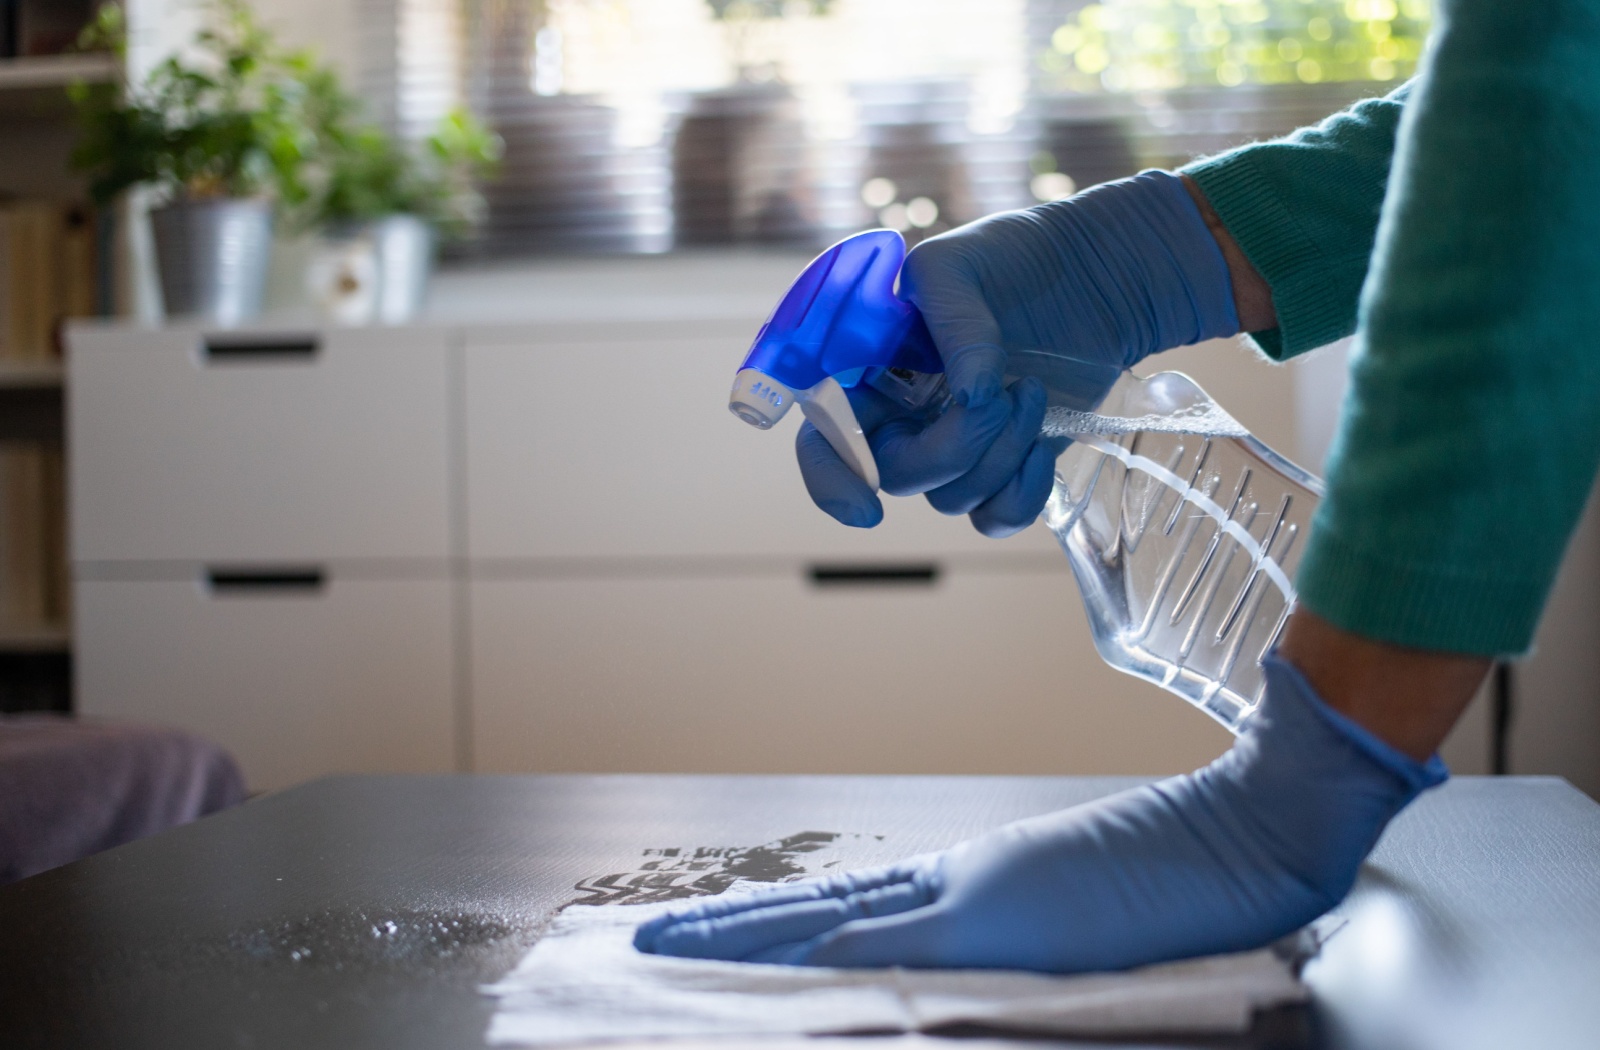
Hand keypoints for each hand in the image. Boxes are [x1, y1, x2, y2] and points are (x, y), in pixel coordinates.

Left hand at [634, 656, 1445, 972]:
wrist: (1241, 831)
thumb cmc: (1181, 877)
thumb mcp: (1087, 917)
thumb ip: (1024, 937)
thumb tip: (965, 973)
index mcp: (969, 881)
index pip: (845, 906)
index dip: (774, 921)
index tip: (713, 933)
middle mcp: (951, 879)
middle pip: (814, 905)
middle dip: (726, 926)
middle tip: (646, 938)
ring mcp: (969, 894)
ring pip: (827, 919)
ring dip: (743, 936)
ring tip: (668, 947)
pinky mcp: (994, 916)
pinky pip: (888, 943)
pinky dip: (822, 956)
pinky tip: (768, 968)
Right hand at [801, 171, 1239, 533]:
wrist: (1086, 276)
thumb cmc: (1007, 259)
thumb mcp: (959, 269)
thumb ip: (954, 324)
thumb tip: (972, 397)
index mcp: (866, 368)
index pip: (824, 436)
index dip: (833, 478)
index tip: (870, 508)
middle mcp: (898, 416)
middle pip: (895, 475)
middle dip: (954, 447)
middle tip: (1001, 397)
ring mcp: (949, 447)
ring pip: (951, 497)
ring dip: (1001, 452)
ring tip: (1031, 388)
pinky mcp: (1000, 468)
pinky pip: (995, 517)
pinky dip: (1022, 492)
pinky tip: (1043, 447)